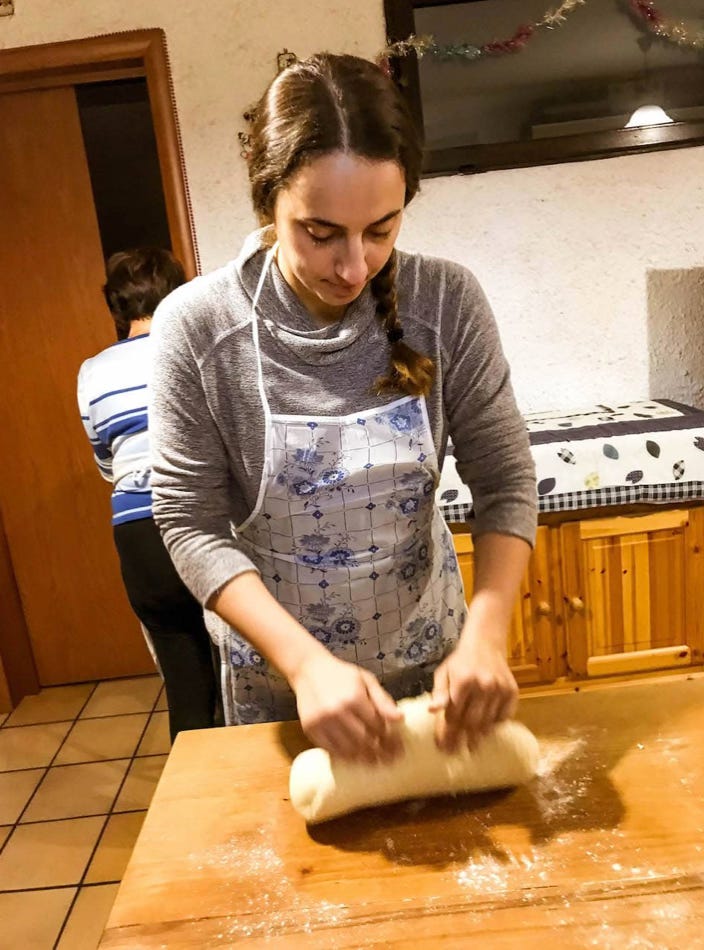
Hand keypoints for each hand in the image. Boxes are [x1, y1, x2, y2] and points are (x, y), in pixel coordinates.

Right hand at [291, 653, 403, 762]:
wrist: (308, 670)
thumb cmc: (342, 675)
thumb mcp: (366, 680)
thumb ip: (382, 699)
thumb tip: (400, 718)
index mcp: (354, 697)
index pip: (377, 725)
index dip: (390, 737)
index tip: (399, 745)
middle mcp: (337, 711)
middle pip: (365, 740)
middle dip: (381, 751)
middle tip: (392, 759)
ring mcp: (322, 722)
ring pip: (349, 749)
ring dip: (365, 757)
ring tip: (377, 762)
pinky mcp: (310, 729)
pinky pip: (331, 750)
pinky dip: (346, 756)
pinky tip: (356, 758)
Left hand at [429, 631, 517, 752]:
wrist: (486, 644)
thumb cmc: (460, 661)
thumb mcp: (444, 673)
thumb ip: (439, 692)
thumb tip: (432, 711)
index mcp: (463, 681)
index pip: (454, 715)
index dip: (447, 732)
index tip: (442, 747)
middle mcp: (484, 685)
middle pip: (472, 722)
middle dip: (462, 739)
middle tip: (455, 753)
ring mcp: (500, 689)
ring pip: (488, 722)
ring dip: (478, 737)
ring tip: (471, 748)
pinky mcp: (512, 692)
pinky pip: (504, 717)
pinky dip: (495, 726)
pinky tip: (487, 732)